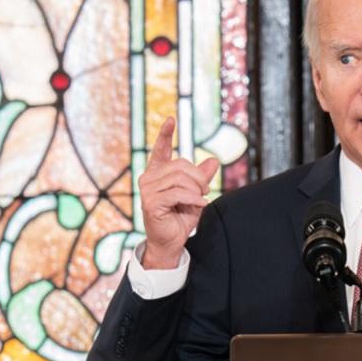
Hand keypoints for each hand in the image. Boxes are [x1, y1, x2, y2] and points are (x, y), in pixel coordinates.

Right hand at [138, 117, 220, 268]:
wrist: (171, 241)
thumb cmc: (180, 217)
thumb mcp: (195, 194)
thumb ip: (202, 177)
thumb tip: (214, 161)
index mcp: (157, 173)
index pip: (160, 150)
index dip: (165, 134)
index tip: (171, 119)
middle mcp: (149, 178)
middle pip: (180, 164)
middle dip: (199, 176)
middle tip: (205, 190)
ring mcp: (148, 190)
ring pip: (180, 178)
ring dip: (196, 189)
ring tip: (201, 199)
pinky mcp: (151, 203)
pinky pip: (178, 193)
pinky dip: (193, 198)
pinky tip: (199, 203)